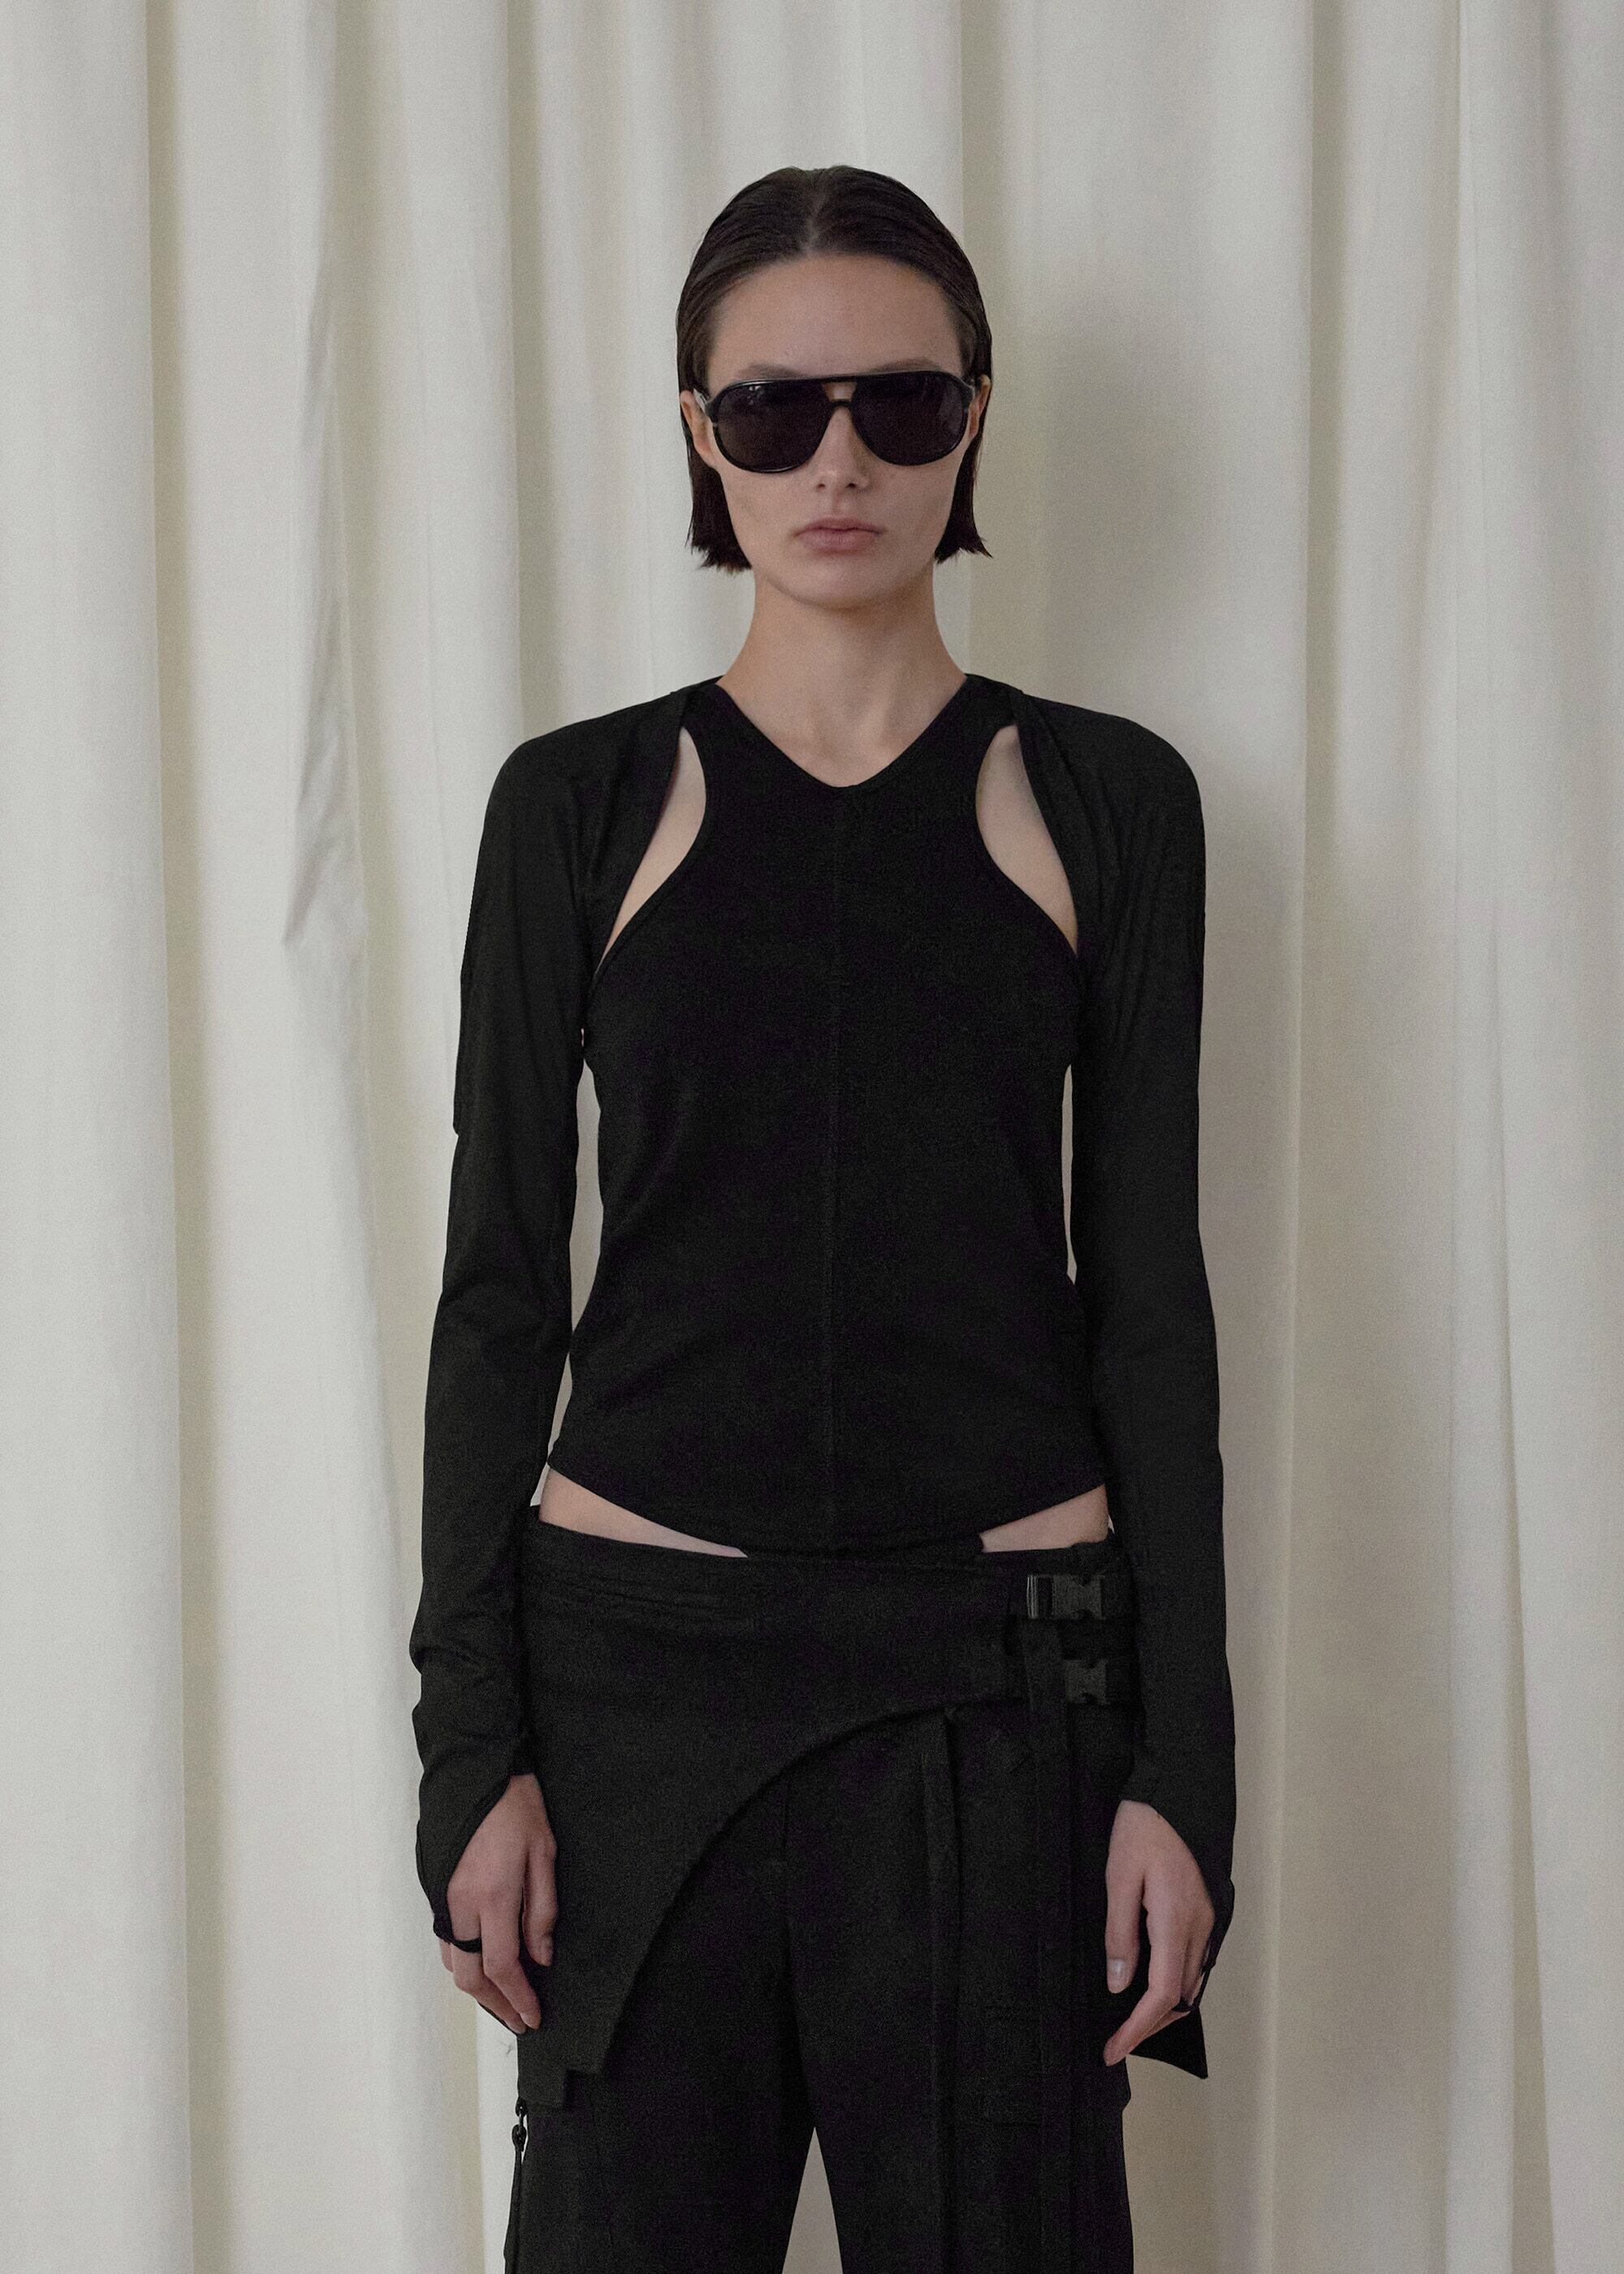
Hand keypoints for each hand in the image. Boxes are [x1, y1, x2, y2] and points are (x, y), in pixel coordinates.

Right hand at [440, 1772, 557, 2032]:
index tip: (534, 2017)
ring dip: (477, 1989)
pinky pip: (445, 1942)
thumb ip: (541, 1911)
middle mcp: (461, 1903)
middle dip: (496, 2006)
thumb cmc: (516, 1806)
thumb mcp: (544, 1854)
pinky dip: (462, 1964)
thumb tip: (541, 1958)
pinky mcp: (436, 1890)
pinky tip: (481, 1966)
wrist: (476, 1770)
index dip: (518, 1999)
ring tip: (503, 2001)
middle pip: (471, 1976)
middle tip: (519, 2020)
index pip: (503, 1966)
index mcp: (493, 1895)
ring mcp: (443, 1898)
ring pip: (453, 1963)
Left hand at [1100, 1797, 1214, 2063]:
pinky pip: (1195, 1964)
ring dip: (1164, 2010)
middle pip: (1181, 1997)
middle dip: (1149, 2027)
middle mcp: (1201, 1927)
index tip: (1113, 2048)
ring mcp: (1209, 1920)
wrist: (1177, 1791)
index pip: (1163, 1993)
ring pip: (1192, 1984)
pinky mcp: (1207, 1912)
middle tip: (1115, 2041)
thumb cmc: (1144, 1828)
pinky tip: (1151, 1985)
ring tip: (1128, 2022)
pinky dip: (1175, 1987)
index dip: (1138, 2028)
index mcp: (1176, 1920)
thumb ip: (1120, 1933)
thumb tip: (1119, 1985)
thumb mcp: (1120, 1877)